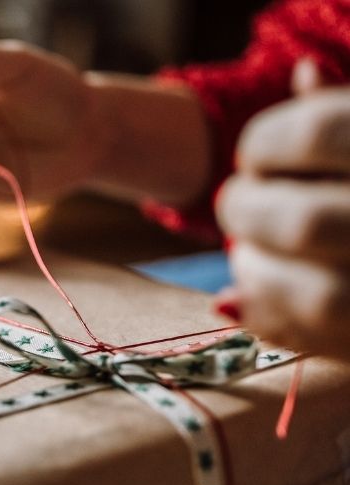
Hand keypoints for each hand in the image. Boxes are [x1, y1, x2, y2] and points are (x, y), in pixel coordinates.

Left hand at [216, 86, 349, 358]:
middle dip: (249, 214)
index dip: (268, 142)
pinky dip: (270, 320)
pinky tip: (246, 295)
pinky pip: (324, 340)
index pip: (323, 133)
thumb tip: (304, 71)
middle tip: (233, 205)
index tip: (252, 154)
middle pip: (306, 224)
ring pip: (321, 296)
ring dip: (259, 275)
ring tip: (243, 254)